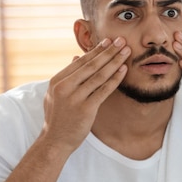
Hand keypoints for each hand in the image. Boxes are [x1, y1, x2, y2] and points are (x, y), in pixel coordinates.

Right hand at [40, 37, 129, 153]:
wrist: (55, 140)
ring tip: (126, 51)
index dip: (96, 50)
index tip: (108, 41)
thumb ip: (67, 76)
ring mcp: (75, 98)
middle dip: (108, 51)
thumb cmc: (58, 117)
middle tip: (121, 41)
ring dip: (114, 61)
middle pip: (91, 65)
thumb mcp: (56, 94)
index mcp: (57, 81)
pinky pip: (104, 90)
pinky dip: (115, 78)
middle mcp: (64, 87)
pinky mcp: (86, 108)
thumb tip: (77, 56)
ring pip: (99, 75)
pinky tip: (124, 70)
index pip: (80, 62)